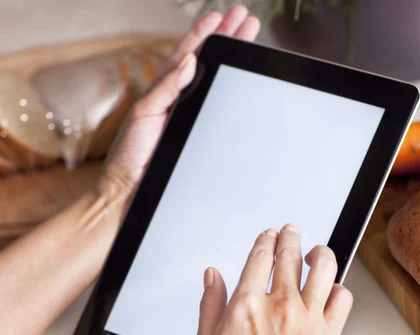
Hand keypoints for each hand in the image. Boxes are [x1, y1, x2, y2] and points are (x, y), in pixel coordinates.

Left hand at [98, 6, 259, 205]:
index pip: (188, 55)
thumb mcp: (144, 114)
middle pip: (207, 62)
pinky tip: (243, 82)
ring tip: (248, 38)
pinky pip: (219, 109)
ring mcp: (192, 118)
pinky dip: (231, 92)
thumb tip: (189, 61)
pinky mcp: (201, 136)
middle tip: (246, 19)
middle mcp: (180, 102)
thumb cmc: (131, 156)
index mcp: (164, 92)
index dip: (204, 34)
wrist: (133, 192)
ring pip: (215, 82)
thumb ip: (165, 88)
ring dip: (232, 60)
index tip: (221, 16)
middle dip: (227, 38)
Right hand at [195, 224, 353, 334]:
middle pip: (291, 254)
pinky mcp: (328, 334)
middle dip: (290, 236)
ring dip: (320, 253)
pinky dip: (338, 288)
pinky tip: (330, 289)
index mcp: (247, 304)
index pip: (261, 255)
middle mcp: (280, 305)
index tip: (268, 236)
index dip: (266, 240)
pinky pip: (342, 298)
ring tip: (316, 252)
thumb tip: (212, 274)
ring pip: (324, 267)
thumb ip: (210, 302)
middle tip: (291, 232)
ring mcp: (308, 318)